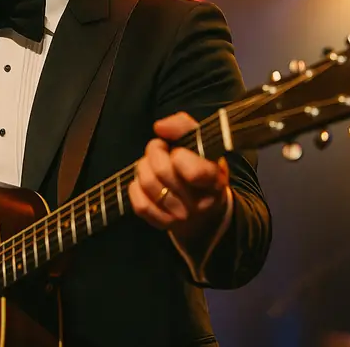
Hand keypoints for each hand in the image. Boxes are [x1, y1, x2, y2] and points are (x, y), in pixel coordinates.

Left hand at [128, 112, 229, 240]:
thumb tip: (159, 128)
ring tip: (151, 163)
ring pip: (147, 184)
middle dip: (154, 152)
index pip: (193, 171)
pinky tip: (143, 182)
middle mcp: (199, 203)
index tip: (178, 150)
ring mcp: (181, 217)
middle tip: (158, 149)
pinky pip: (140, 205)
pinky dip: (136, 188)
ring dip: (143, 167)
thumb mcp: (201, 141)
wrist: (205, 207)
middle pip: (162, 171)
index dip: (178, 154)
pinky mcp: (164, 224)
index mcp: (214, 181)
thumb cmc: (201, 165)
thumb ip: (183, 126)